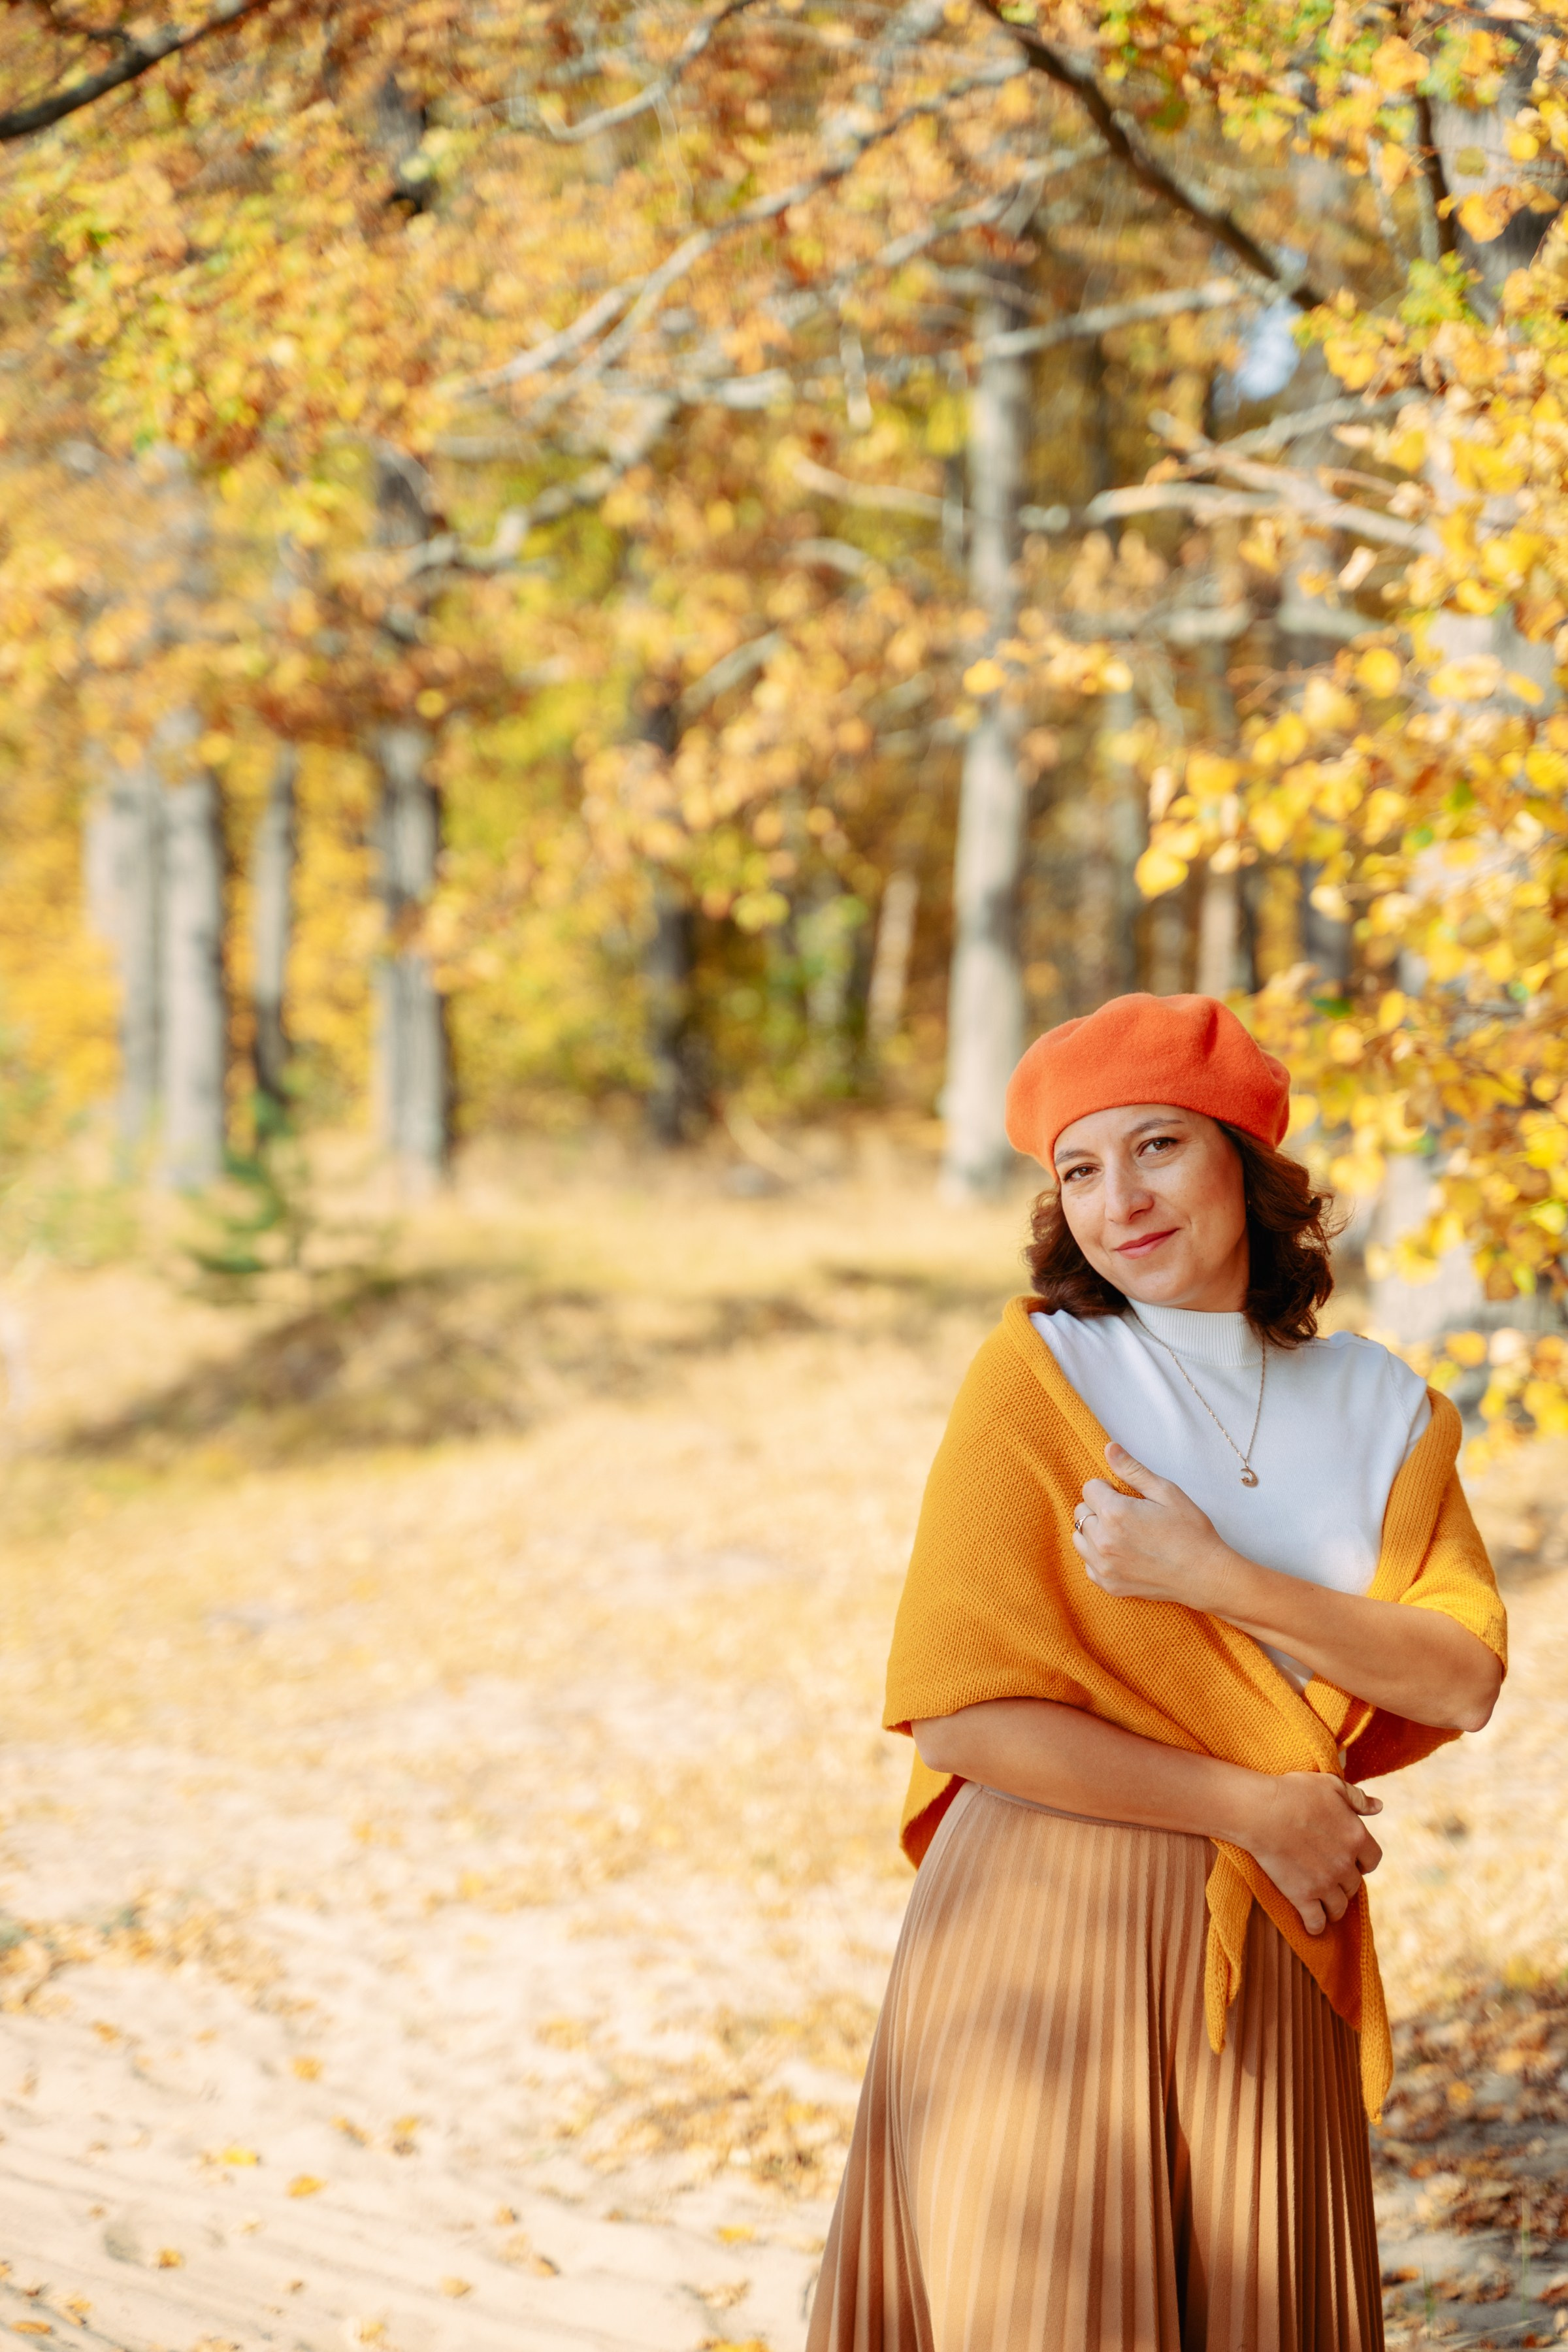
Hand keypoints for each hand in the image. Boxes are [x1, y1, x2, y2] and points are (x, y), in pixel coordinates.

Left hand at [1073, 1442, 1236, 1610]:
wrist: (1205, 1575)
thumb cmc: (1190, 1531)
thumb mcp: (1166, 1492)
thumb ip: (1132, 1470)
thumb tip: (1109, 1448)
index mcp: (1115, 1513)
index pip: (1089, 1488)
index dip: (1108, 1488)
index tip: (1126, 1497)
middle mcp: (1102, 1541)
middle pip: (1081, 1512)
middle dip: (1099, 1508)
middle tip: (1127, 1515)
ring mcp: (1103, 1566)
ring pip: (1079, 1538)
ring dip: (1094, 1532)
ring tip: (1122, 1533)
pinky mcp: (1108, 1584)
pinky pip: (1088, 1564)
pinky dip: (1099, 1556)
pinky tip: (1123, 1554)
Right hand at [1237, 1771, 1382, 1934]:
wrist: (1262, 1811)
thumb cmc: (1294, 1792)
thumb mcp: (1330, 1785)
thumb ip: (1357, 1798)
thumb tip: (1379, 1807)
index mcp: (1357, 1837)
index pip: (1373, 1860)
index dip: (1362, 1861)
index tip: (1351, 1859)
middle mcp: (1345, 1864)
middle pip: (1354, 1884)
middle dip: (1345, 1882)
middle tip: (1330, 1876)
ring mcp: (1325, 1883)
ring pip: (1339, 1906)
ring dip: (1334, 1905)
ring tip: (1324, 1902)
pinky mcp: (1303, 1896)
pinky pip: (1317, 1922)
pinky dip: (1316, 1925)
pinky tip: (1313, 1924)